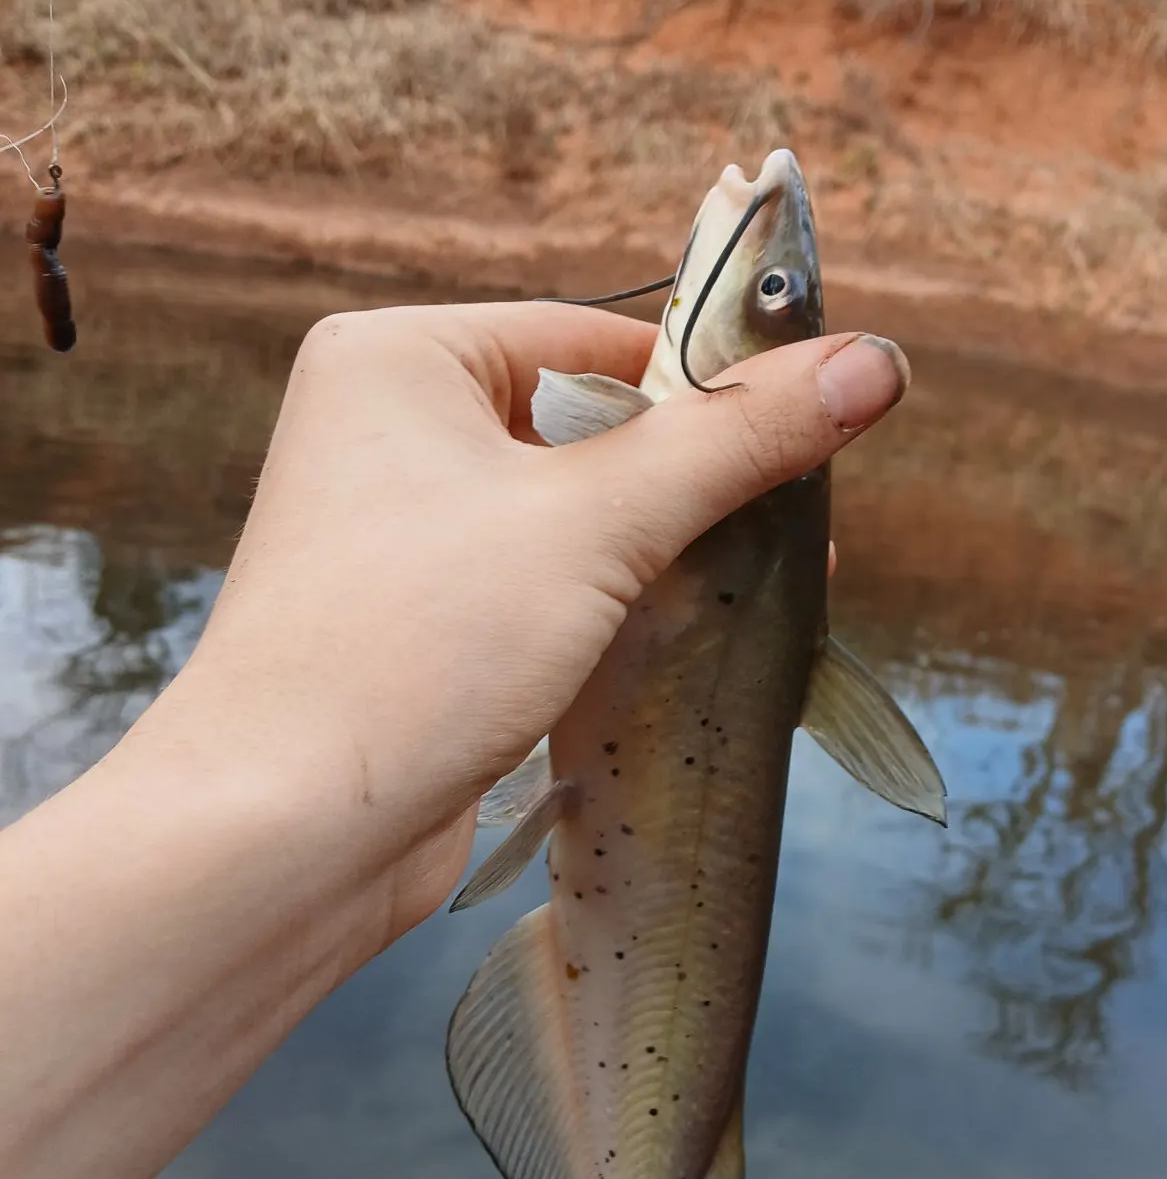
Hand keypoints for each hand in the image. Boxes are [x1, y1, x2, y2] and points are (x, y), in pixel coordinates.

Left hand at [130, 301, 908, 947]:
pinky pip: (551, 571)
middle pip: (597, 424)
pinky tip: (687, 633)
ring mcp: (406, 523)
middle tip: (796, 529)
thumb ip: (737, 438)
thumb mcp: (598, 522)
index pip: (600, 339)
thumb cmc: (417, 646)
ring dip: (668, 547)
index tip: (807, 433)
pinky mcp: (427, 609)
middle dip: (698, 481)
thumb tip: (872, 361)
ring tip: (760, 588)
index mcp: (402, 357)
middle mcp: (393, 425)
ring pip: (581, 506)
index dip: (709, 385)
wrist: (281, 839)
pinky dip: (620, 596)